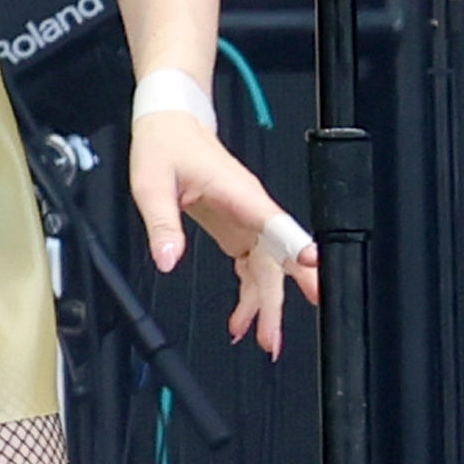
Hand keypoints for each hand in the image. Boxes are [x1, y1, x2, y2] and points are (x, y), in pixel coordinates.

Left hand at [127, 112, 321, 358]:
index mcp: (239, 193)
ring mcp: (248, 220)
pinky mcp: (238, 228)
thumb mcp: (152, 183)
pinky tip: (242, 318)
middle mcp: (252, 209)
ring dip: (266, 305)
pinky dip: (250, 294)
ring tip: (263, 340)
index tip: (311, 268)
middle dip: (280, 299)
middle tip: (275, 337)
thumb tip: (167, 259)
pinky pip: (252, 267)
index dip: (295, 246)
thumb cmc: (167, 145)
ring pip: (268, 269)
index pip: (275, 223)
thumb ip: (162, 222)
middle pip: (277, 259)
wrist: (170, 124)